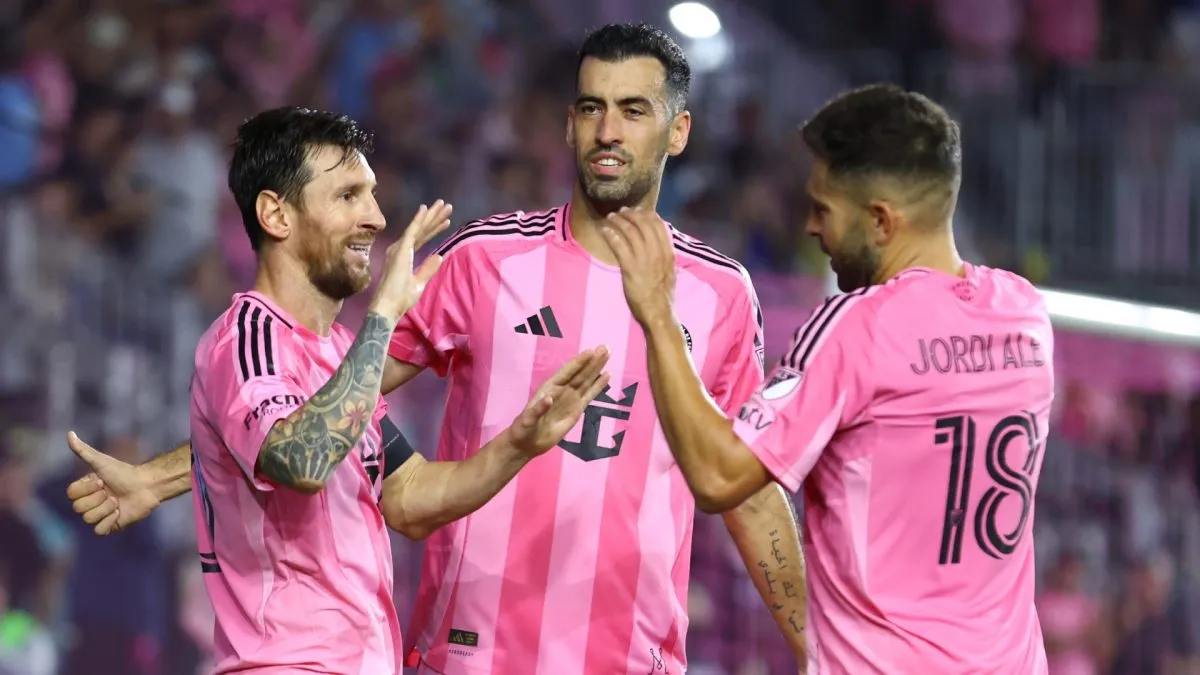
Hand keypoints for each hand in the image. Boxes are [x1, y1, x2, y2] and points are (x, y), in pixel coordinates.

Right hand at [64, 432, 160, 534]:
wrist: (146, 485)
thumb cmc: (124, 472)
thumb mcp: (101, 461)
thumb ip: (83, 451)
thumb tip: (69, 434)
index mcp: (84, 489)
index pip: (71, 495)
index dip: (87, 489)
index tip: (102, 481)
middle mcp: (89, 503)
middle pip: (78, 508)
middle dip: (98, 499)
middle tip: (112, 492)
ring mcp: (99, 515)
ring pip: (88, 519)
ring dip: (106, 508)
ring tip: (118, 501)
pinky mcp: (110, 526)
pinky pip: (99, 531)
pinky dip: (110, 521)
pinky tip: (119, 512)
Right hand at [370, 200, 452, 320]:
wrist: (388, 307)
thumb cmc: (400, 298)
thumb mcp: (419, 283)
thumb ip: (428, 268)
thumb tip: (439, 256)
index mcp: (404, 256)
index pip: (422, 239)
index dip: (434, 229)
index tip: (446, 221)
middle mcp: (400, 249)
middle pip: (421, 230)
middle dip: (434, 218)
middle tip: (447, 206)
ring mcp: (400, 248)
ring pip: (418, 228)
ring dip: (431, 216)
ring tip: (443, 204)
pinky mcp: (401, 250)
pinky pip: (411, 232)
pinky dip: (418, 220)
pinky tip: (425, 209)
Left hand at [507, 347, 611, 455]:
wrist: (528, 443)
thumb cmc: (524, 429)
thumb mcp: (527, 420)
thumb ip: (537, 410)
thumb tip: (549, 398)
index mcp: (550, 388)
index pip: (567, 372)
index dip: (578, 362)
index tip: (590, 351)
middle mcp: (562, 389)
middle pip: (580, 373)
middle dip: (592, 360)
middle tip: (605, 347)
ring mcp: (571, 399)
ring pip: (587, 381)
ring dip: (597, 368)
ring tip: (607, 354)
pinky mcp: (577, 410)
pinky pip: (590, 395)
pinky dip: (598, 385)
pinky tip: (606, 375)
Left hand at [600, 207, 676, 327]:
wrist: (659, 312)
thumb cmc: (663, 296)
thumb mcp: (669, 272)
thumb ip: (665, 257)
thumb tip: (660, 246)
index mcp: (668, 253)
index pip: (660, 226)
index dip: (648, 215)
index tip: (640, 210)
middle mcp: (658, 253)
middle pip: (644, 224)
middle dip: (632, 214)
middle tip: (622, 211)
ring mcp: (644, 260)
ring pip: (631, 232)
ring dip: (619, 221)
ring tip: (611, 217)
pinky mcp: (631, 268)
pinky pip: (620, 246)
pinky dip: (611, 235)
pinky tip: (605, 230)